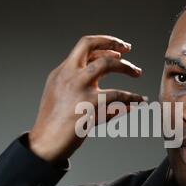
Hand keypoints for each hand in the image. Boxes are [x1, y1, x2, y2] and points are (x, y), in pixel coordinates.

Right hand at [28, 35, 144, 162]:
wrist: (45, 143)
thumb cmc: (54, 124)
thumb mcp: (61, 97)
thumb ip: (81, 87)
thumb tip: (105, 88)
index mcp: (61, 72)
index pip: (83, 48)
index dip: (102, 44)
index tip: (117, 50)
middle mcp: (68, 75)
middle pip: (91, 46)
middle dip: (112, 43)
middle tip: (128, 49)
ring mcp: (78, 87)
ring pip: (106, 64)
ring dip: (125, 66)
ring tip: (137, 72)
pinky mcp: (89, 104)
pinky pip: (117, 95)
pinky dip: (131, 97)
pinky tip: (139, 100)